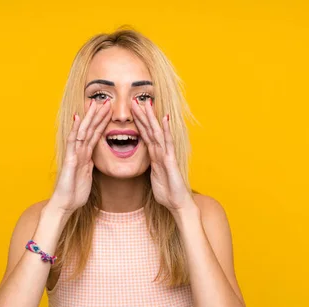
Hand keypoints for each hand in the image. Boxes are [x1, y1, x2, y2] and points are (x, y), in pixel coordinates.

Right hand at [48, 99, 112, 215]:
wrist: (65, 204)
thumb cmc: (74, 193)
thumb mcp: (86, 177)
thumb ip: (88, 166)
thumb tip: (91, 160)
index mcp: (85, 156)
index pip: (95, 135)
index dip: (102, 123)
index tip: (109, 111)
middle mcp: (79, 152)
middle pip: (90, 130)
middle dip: (98, 115)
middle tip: (106, 101)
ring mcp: (74, 155)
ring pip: (82, 131)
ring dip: (90, 118)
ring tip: (96, 104)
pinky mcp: (70, 160)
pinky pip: (73, 142)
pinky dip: (75, 129)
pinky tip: (77, 118)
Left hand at [131, 98, 194, 212]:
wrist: (177, 204)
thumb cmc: (167, 193)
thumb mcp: (154, 178)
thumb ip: (151, 169)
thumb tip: (145, 165)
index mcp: (155, 156)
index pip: (145, 136)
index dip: (138, 123)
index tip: (131, 111)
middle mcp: (161, 152)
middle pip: (150, 130)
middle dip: (142, 115)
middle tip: (134, 100)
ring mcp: (166, 155)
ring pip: (158, 132)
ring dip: (151, 118)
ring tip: (147, 103)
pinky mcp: (170, 160)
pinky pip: (167, 143)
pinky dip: (166, 130)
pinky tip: (164, 118)